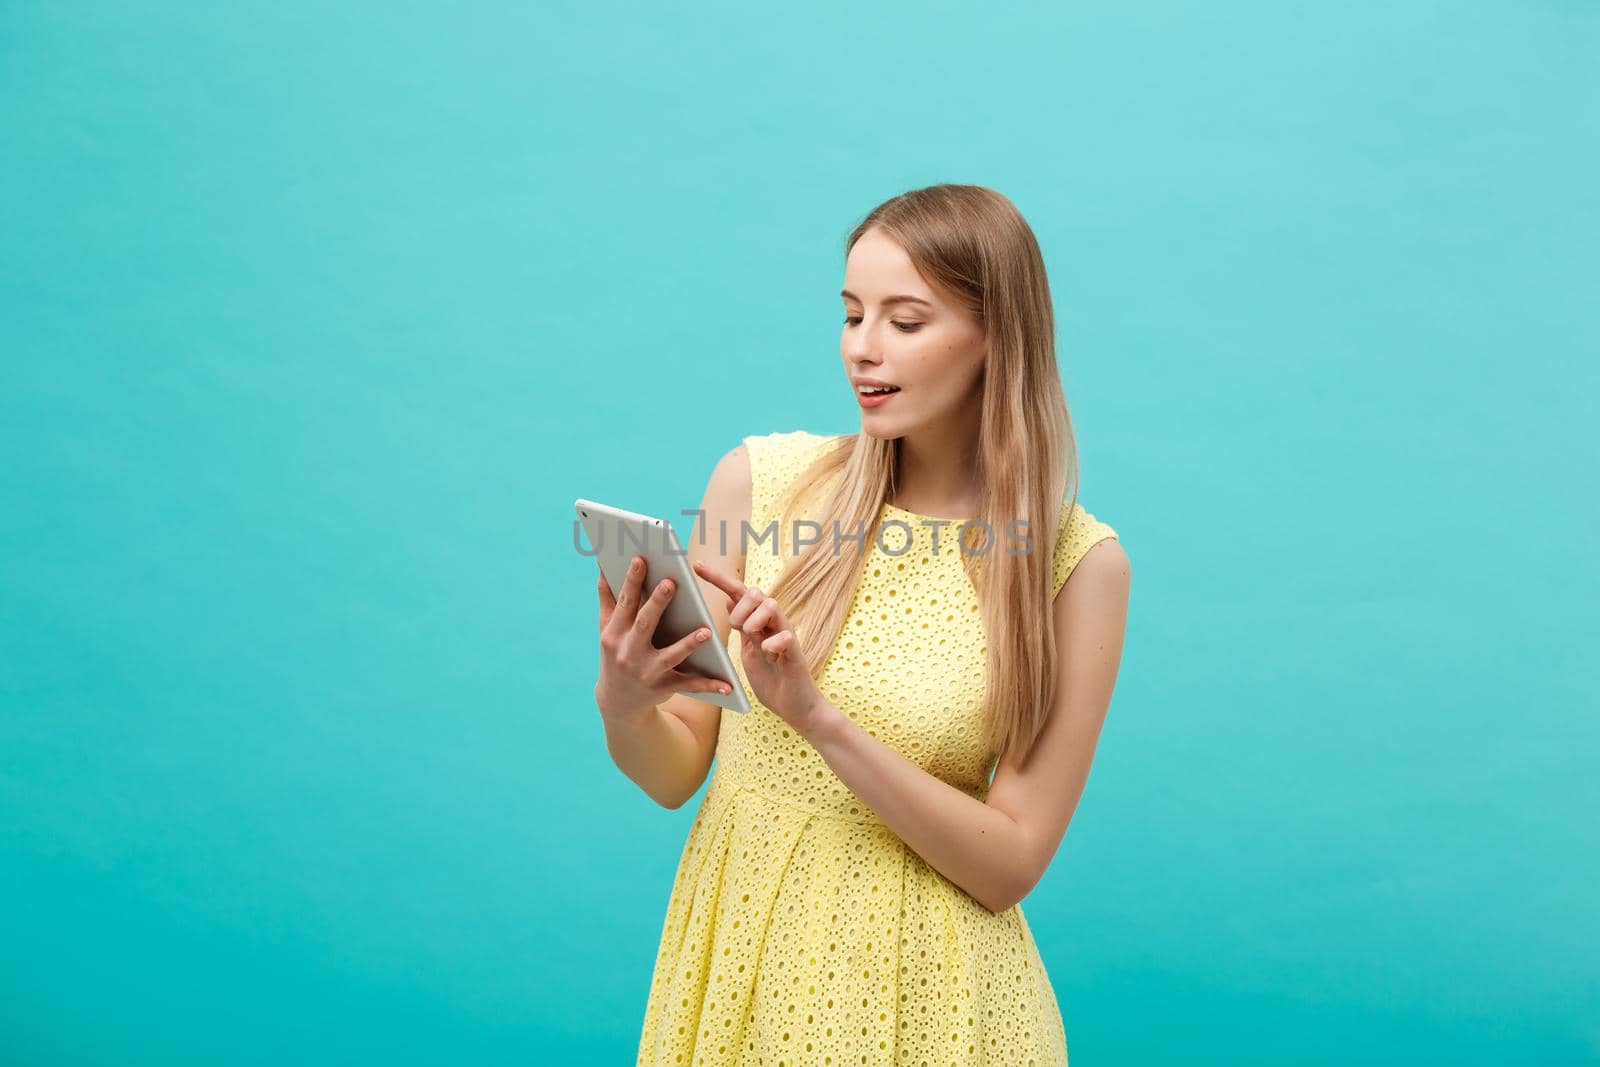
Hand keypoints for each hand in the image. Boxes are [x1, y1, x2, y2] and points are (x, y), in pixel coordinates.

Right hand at [594, 555, 734, 720]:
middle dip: (657, 604)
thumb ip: (607, 599)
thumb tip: (603, 567)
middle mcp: (628, 653)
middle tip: (672, 582)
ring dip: (688, 645)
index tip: (640, 559)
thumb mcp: (607, 630)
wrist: (617, 702)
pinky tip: (728, 684)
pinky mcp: (662, 689)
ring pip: (670, 656)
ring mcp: (645, 673)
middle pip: (645, 625)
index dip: (632, 582)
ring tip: (706, 631)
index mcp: (614, 634)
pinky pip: (689, 686)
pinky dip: (709, 685)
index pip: (625, 604)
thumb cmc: (615, 654)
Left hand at [691, 559, 828, 737]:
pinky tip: (768, 653)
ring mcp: (786, 636)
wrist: (793, 706)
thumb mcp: (748, 649)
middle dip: (740, 607)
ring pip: (772, 606)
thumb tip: (729, 598)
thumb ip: (742, 624)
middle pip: (757, 593)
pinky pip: (785, 636)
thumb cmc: (771, 678)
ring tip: (752, 638)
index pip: (739, 592)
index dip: (717, 578)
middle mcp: (774, 624)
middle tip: (737, 628)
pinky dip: (771, 643)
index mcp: (759, 622)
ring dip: (755, 620)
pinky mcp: (795, 653)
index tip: (696, 566)